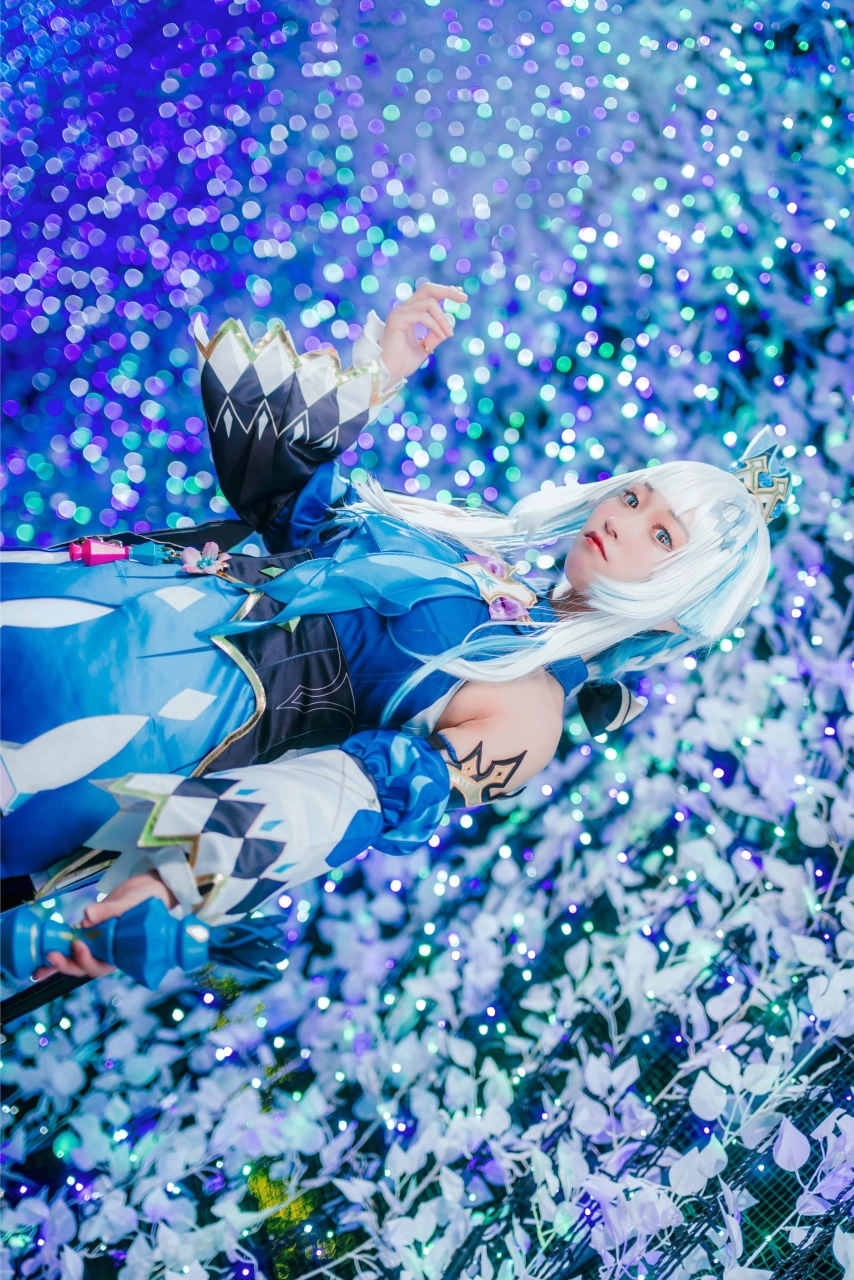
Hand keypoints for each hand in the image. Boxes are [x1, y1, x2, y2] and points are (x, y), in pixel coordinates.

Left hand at [34, 871, 177, 981]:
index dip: (87, 960)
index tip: (79, 944)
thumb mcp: (133, 902)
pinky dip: (57, 947)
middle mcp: (108, 951)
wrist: (150, 888)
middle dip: (67, 964)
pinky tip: (42, 952)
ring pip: (76, 959)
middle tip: (51, 955)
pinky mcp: (89, 931)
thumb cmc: (149, 899)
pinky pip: (71, 943)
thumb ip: (112, 910)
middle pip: (85, 966)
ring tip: (39, 966)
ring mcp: (97, 942)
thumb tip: (87, 916)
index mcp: (121, 951)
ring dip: (57, 963)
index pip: (102, 965)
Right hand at [379, 282, 467, 383]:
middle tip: (464, 298)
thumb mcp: (424, 347)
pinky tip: (442, 336)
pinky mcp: (396, 319)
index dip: (445, 291)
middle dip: (448, 291)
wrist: (388, 374)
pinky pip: (422, 315)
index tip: (461, 295)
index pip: (427, 294)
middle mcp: (403, 309)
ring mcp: (398, 313)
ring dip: (443, 318)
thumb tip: (448, 329)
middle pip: (427, 289)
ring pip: (428, 302)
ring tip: (449, 334)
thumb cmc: (402, 363)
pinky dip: (435, 325)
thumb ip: (434, 336)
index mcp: (409, 313)